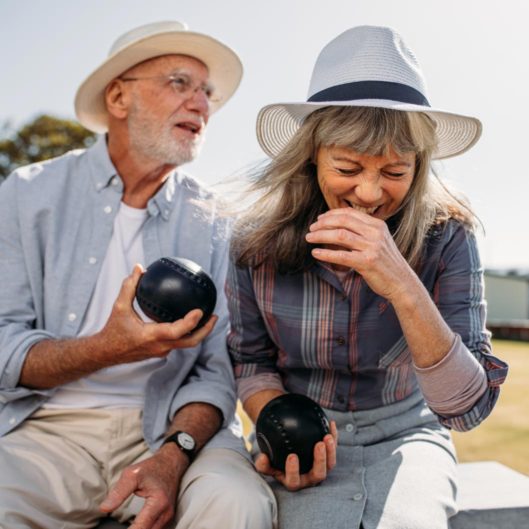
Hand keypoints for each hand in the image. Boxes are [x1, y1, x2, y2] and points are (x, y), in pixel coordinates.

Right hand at [97, 264, 217, 364]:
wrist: (106, 353)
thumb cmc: (112, 330)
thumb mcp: (119, 307)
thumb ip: (129, 286)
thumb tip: (139, 268)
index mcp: (151, 336)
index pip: (176, 331)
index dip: (191, 322)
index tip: (200, 311)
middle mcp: (160, 346)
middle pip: (190, 342)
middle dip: (205, 330)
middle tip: (214, 316)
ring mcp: (162, 351)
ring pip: (186, 344)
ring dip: (198, 332)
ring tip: (208, 317)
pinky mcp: (161, 351)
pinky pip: (179, 342)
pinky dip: (187, 333)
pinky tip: (190, 320)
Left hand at [100, 445, 186, 528]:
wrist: (171, 463)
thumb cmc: (152, 468)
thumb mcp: (132, 474)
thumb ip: (119, 492)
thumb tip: (104, 508)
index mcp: (158, 502)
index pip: (140, 528)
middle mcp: (166, 513)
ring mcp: (167, 517)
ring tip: (125, 527)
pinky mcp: (166, 518)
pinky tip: (134, 527)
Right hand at [255, 421, 337, 490]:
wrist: (288, 455)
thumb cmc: (276, 461)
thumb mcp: (268, 463)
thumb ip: (263, 463)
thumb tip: (262, 458)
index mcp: (294, 481)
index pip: (294, 480)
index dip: (293, 471)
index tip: (292, 456)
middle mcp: (309, 478)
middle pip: (318, 474)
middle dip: (320, 460)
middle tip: (319, 444)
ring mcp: (320, 469)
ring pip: (330, 464)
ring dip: (331, 451)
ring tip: (328, 436)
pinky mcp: (328, 459)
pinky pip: (333, 449)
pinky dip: (334, 437)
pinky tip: (331, 424)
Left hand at [305, 208, 413, 300]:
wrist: (402, 283)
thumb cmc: (386, 263)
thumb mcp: (379, 242)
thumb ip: (363, 232)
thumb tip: (338, 226)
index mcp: (377, 225)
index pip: (349, 213)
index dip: (331, 214)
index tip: (319, 219)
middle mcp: (375, 233)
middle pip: (343, 221)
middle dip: (323, 223)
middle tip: (311, 229)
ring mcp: (372, 247)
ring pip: (340, 235)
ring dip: (320, 235)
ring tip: (309, 238)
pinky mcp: (367, 262)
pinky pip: (341, 255)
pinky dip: (326, 253)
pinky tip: (315, 253)